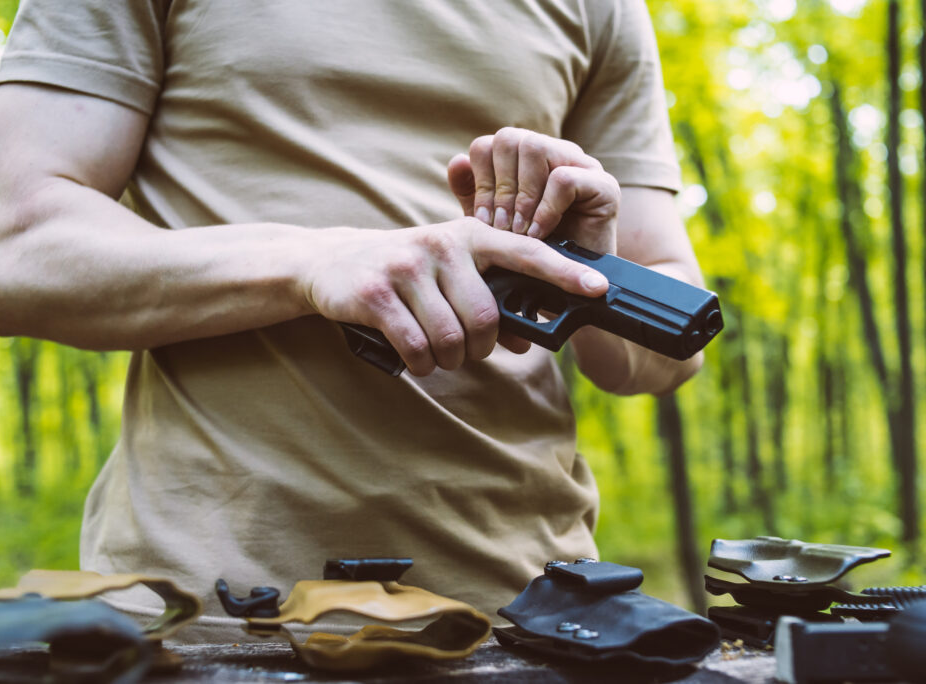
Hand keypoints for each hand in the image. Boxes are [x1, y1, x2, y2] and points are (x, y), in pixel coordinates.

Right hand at [301, 217, 608, 375]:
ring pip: (451, 337)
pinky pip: (416, 346)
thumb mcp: (446, 272)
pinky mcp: (376, 293)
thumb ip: (487, 298)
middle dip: (480, 348)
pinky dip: (422, 364)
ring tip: (436, 355)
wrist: (330, 263)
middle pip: (484, 317)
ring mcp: (406, 267)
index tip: (598, 289)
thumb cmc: (403, 273)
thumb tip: (527, 339)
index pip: (526, 253)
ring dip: (449, 360)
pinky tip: (416, 359)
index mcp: (467, 236)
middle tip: (466, 351)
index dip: (565, 273)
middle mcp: (440, 245)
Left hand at [447, 127, 619, 254]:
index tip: (483, 220)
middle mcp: (553, 153)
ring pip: (535, 147)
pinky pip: (564, 178)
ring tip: (522, 231)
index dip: (480, 180)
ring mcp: (581, 165)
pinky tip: (541, 234)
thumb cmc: (529, 258)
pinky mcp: (604, 186)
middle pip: (510, 138)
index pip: (488, 144)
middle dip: (500, 188)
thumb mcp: (490, 226)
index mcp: (524, 160)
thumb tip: (457, 160)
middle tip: (502, 227)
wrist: (568, 291)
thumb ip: (472, 194)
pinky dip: (546, 209)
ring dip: (522, 196)